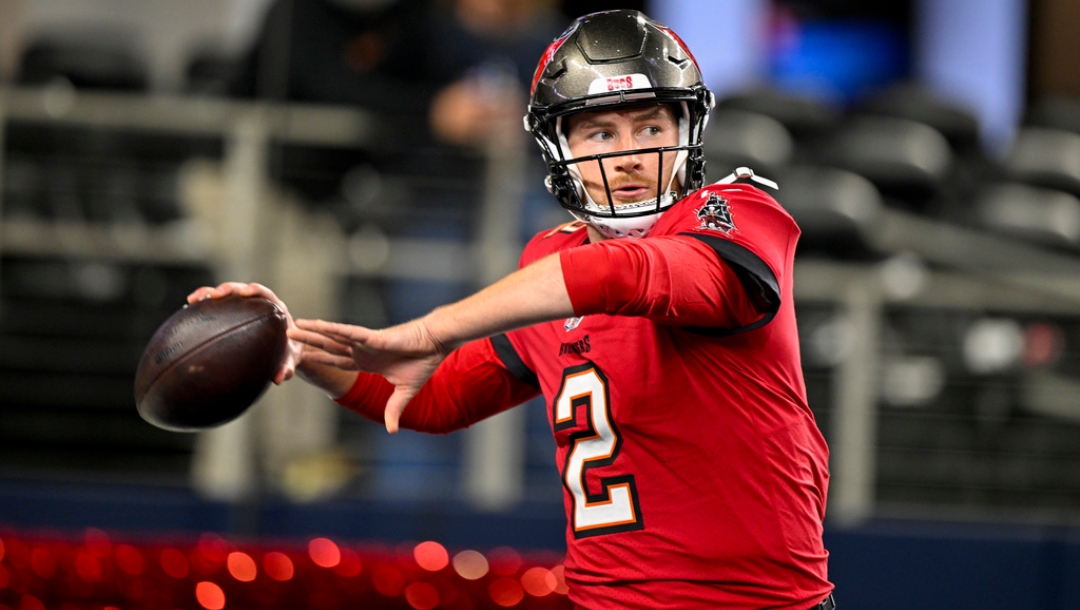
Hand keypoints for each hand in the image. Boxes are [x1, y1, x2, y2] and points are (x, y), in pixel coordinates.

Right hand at [186, 282, 301, 384]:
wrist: (284, 350)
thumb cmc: (289, 352)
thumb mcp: (290, 360)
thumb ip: (287, 367)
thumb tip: (279, 378)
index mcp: (275, 309)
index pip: (266, 294)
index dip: (256, 290)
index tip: (246, 292)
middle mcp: (258, 303)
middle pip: (242, 290)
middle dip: (228, 289)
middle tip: (215, 295)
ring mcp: (244, 307)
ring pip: (226, 295)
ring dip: (210, 293)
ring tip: (193, 299)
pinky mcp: (233, 313)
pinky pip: (218, 306)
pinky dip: (205, 305)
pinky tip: (189, 310)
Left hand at [289, 318, 448, 432]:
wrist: (435, 345)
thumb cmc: (422, 362)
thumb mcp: (404, 392)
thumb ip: (394, 409)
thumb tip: (392, 432)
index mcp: (367, 362)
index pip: (338, 361)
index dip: (320, 359)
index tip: (303, 356)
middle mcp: (362, 351)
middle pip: (329, 347)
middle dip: (309, 343)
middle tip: (287, 337)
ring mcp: (365, 343)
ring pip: (333, 337)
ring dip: (313, 332)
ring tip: (293, 326)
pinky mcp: (372, 337)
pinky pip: (348, 332)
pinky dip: (332, 329)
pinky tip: (317, 324)